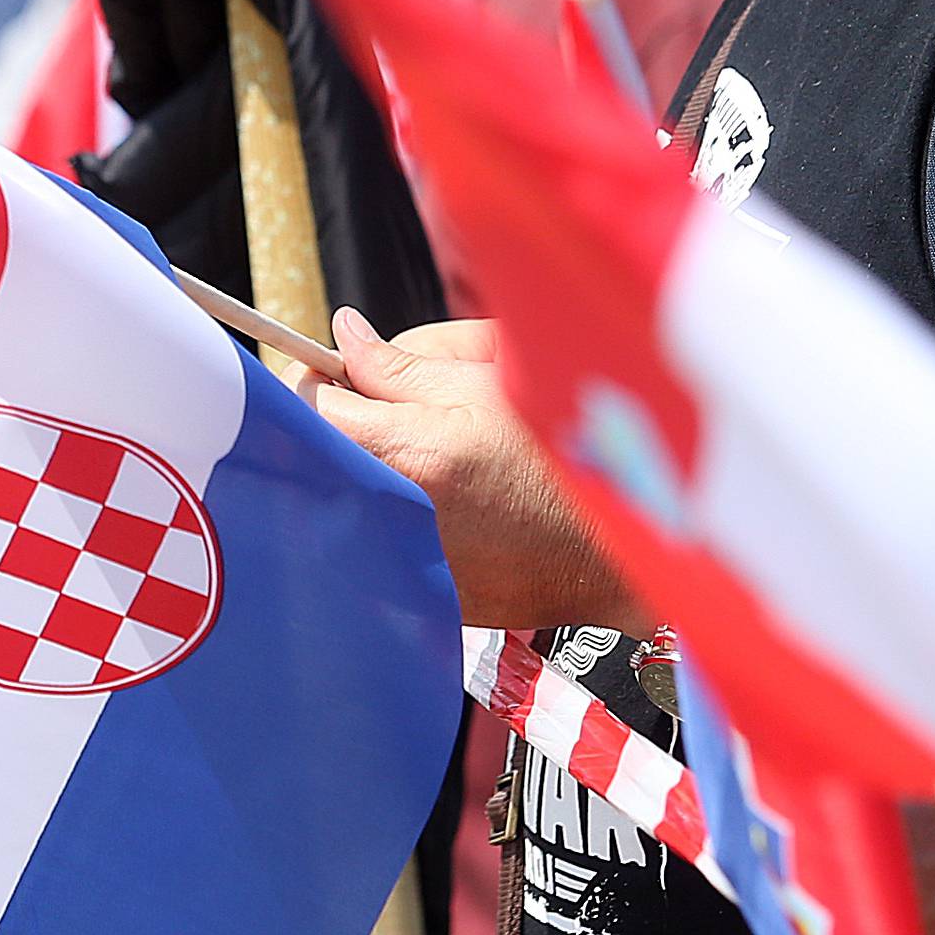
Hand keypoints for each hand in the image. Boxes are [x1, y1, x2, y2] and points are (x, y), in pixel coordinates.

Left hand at [295, 310, 650, 634]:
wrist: (624, 554)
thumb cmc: (572, 459)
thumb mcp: (492, 379)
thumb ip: (403, 361)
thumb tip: (348, 336)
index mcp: (415, 456)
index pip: (309, 407)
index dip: (321, 376)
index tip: (342, 371)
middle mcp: (401, 520)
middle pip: (323, 455)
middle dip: (347, 422)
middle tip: (396, 410)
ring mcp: (410, 566)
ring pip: (350, 497)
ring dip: (374, 468)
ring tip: (436, 457)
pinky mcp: (428, 598)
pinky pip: (385, 539)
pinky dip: (402, 513)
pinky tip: (454, 502)